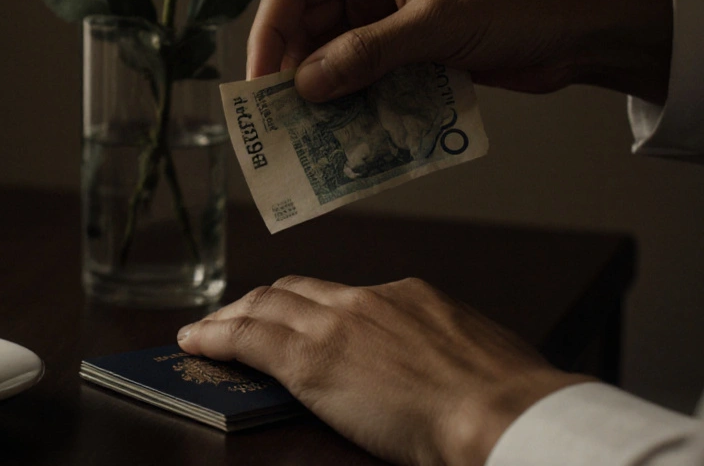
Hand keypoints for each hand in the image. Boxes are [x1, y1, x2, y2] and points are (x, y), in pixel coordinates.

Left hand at [177, 275, 591, 465]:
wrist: (503, 413)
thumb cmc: (508, 400)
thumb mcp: (479, 354)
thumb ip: (444, 351)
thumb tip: (438, 367)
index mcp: (409, 297)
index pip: (342, 294)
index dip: (310, 305)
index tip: (298, 316)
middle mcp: (365, 300)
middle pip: (294, 290)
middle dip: (259, 303)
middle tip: (236, 317)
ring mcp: (334, 326)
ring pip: (263, 307)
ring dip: (228, 317)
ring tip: (204, 331)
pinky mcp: (309, 361)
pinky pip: (245, 338)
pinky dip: (214, 337)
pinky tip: (195, 344)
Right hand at [249, 0, 672, 103]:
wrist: (586, 31)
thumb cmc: (522, 4)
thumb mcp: (439, 25)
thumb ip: (368, 54)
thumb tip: (303, 86)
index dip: (269, 33)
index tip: (260, 84)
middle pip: (309, 26)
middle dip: (294, 72)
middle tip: (277, 123)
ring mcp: (390, 18)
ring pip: (334, 58)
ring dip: (324, 95)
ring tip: (306, 137)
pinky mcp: (410, 51)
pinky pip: (366, 79)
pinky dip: (354, 105)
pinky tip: (345, 135)